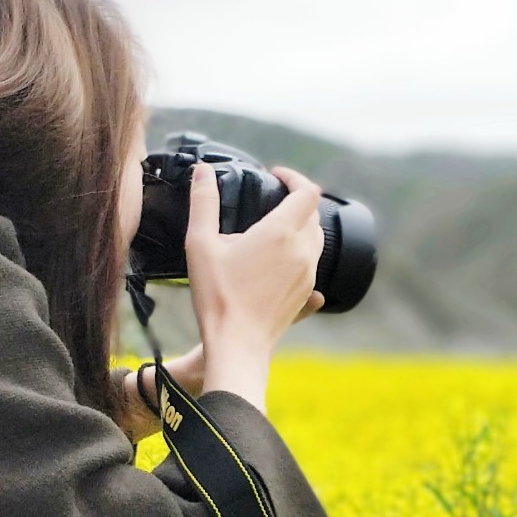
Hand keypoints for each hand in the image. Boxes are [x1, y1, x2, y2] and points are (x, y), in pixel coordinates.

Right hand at [184, 162, 325, 410]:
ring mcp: (309, 275)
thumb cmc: (218, 296)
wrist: (237, 345)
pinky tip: (280, 261)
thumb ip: (203, 203)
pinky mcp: (306, 295)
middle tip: (271, 200)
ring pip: (316, 240)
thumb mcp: (201, 244)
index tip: (275, 175)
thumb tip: (202, 171)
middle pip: (313, 214)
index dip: (294, 177)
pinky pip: (312, 265)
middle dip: (295, 201)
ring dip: (300, 227)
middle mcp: (303, 251)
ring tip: (273, 229)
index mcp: (281, 232)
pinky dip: (300, 253)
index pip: (307, 191)